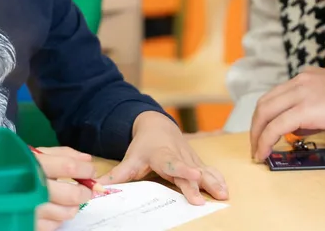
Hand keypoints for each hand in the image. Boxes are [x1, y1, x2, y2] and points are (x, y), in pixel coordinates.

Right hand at [32, 146, 102, 230]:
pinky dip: (58, 219)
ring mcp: (28, 209)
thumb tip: (87, 160)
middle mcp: (31, 187)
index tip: (91, 171)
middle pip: (71, 195)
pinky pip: (53, 226)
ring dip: (72, 207)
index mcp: (34, 164)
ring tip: (69, 202)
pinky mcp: (26, 224)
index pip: (69, 167)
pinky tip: (53, 211)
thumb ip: (63, 154)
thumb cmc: (15, 166)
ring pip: (65, 213)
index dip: (86, 169)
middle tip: (85, 191)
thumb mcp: (36, 153)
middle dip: (84, 193)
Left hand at [97, 111, 227, 204]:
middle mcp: (179, 156)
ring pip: (203, 170)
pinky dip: (217, 179)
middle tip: (207, 198)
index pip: (173, 164)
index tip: (193, 175)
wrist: (158, 125)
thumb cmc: (144, 145)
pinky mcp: (196, 161)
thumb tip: (98, 188)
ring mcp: (190, 158)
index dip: (183, 170)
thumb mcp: (130, 158)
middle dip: (199, 184)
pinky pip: (209, 170)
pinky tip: (225, 189)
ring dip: (214, 182)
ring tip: (224, 194)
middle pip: (190, 171)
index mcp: (162, 155)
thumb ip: (118, 175)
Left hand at [250, 68, 324, 161]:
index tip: (263, 132)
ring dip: (257, 135)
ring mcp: (301, 93)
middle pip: (264, 103)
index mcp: (306, 76)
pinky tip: (265, 153)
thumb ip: (312, 112)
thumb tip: (297, 129)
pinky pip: (276, 127)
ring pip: (265, 113)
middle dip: (255, 126)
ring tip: (258, 153)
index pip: (275, 95)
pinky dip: (266, 140)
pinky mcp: (305, 109)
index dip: (265, 116)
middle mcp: (300, 80)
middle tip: (255, 145)